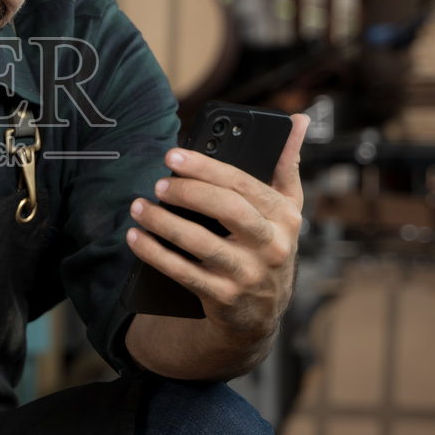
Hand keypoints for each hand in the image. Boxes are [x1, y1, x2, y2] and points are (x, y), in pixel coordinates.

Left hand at [126, 114, 307, 345]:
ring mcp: (248, 274)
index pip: (243, 184)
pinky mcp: (224, 298)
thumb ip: (286, 166)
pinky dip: (155, 254)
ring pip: (200, 242)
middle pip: (226, 209)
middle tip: (158, 182)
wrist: (261, 314)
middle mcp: (271, 246)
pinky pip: (182, 272)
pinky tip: (136, 237)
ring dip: (163, 222)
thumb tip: (297, 120)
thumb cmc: (267, 247)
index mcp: (284, 217)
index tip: (174, 155)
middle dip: (188, 192)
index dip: (206, 168)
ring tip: (139, 207)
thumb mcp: (286, 211)